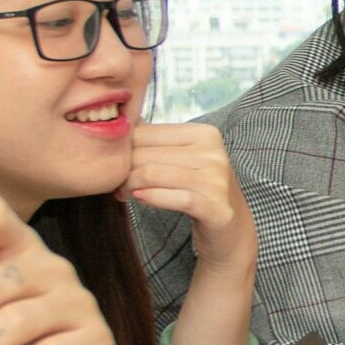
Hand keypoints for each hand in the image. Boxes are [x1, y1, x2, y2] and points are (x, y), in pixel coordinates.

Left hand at [124, 122, 253, 271]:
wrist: (228, 225)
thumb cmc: (197, 188)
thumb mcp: (182, 157)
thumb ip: (156, 139)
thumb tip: (122, 120)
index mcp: (206, 134)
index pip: (147, 133)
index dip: (124, 149)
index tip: (117, 165)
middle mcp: (214, 153)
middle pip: (146, 155)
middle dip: (124, 170)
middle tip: (116, 184)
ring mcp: (217, 180)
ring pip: (152, 174)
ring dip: (129, 186)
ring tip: (124, 194)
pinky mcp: (215, 207)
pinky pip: (171, 198)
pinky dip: (150, 198)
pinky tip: (139, 199)